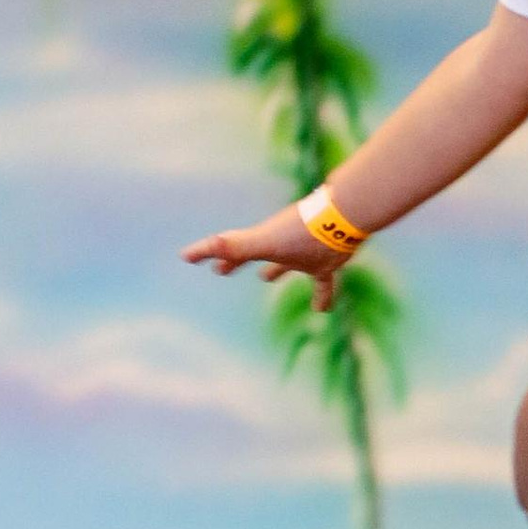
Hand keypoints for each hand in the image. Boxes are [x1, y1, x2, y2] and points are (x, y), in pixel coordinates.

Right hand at [184, 207, 353, 313]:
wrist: (341, 218)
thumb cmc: (300, 234)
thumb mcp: (262, 244)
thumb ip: (230, 247)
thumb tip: (187, 252)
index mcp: (261, 242)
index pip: (228, 247)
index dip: (207, 252)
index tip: (186, 257)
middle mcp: (279, 245)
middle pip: (253, 253)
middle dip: (236, 261)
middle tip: (221, 271)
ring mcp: (303, 251)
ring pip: (285, 263)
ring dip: (274, 270)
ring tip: (265, 278)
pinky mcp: (327, 260)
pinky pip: (322, 281)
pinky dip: (321, 296)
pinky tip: (322, 310)